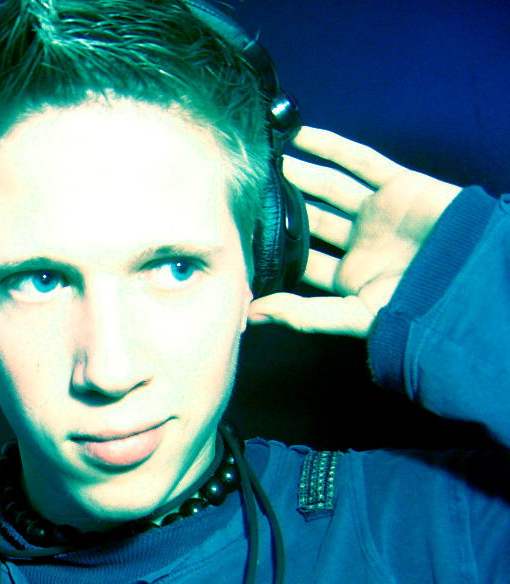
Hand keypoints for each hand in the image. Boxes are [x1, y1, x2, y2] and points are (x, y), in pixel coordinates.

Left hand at [248, 127, 461, 335]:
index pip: (303, 261)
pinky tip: (300, 137)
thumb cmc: (418, 306)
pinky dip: (331, 146)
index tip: (242, 235)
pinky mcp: (398, 185)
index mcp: (349, 277)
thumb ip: (303, 315)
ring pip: (329, 188)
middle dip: (282, 208)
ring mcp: (378, 213)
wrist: (471, 279)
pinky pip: (360, 160)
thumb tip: (253, 313)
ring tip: (266, 160)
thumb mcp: (355, 317)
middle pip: (311, 220)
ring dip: (300, 173)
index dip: (274, 250)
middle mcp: (360, 244)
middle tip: (248, 192)